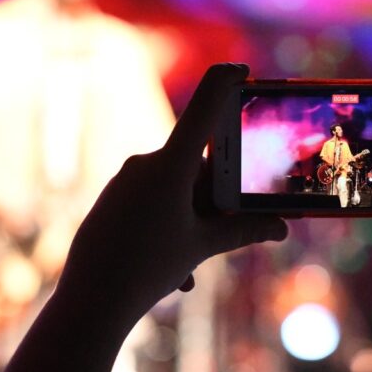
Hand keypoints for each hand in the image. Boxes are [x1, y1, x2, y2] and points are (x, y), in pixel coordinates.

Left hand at [59, 63, 288, 312]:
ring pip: (176, 188)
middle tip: (227, 223)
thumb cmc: (147, 268)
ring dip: (193, 220)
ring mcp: (127, 179)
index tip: (243, 71)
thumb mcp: (203, 246)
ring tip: (192, 265)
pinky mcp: (115, 196)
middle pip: (196, 162)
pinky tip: (174, 270)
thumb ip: (244, 231)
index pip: (205, 105)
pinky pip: (154, 202)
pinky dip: (171, 227)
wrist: (89, 300)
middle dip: (218, 194)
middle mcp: (146, 162)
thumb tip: (281, 227)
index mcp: (171, 163)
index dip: (227, 82)